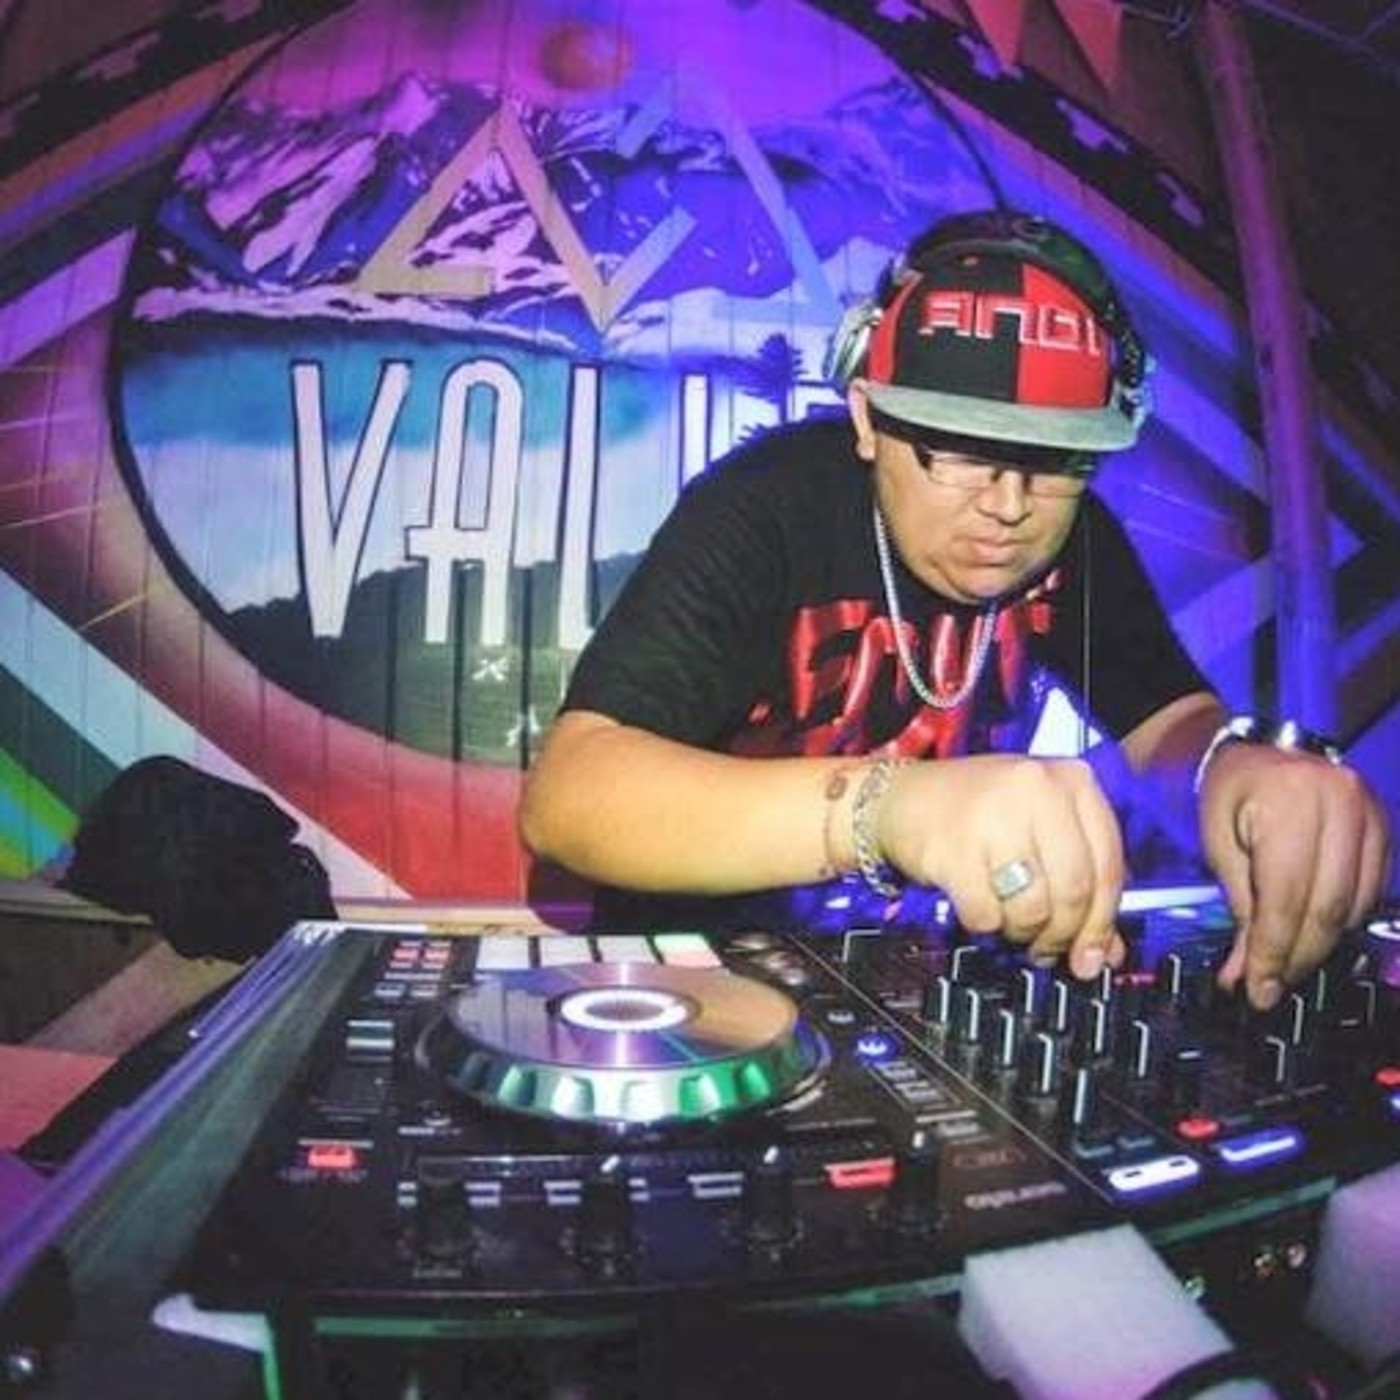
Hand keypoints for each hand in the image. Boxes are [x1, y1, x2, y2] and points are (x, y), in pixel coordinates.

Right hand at [874, 755, 1127, 977]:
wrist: (902, 798)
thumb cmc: (979, 814)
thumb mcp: (1039, 830)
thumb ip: (1078, 881)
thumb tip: (1106, 952)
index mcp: (1072, 779)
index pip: (1109, 865)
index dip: (1103, 921)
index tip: (1093, 956)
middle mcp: (1037, 788)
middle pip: (1074, 889)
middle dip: (1062, 934)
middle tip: (1047, 950)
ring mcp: (994, 815)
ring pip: (1032, 907)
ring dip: (1022, 931)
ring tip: (1009, 920)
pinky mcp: (954, 847)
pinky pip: (987, 914)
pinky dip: (985, 924)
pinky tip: (978, 905)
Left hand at [1198, 743, 1391, 1008]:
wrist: (1258, 749)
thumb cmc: (1228, 793)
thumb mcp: (1219, 846)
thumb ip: (1239, 910)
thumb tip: (1245, 975)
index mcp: (1290, 803)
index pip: (1288, 899)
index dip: (1274, 952)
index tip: (1258, 990)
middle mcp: (1341, 804)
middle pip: (1328, 907)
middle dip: (1299, 956)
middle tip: (1272, 986)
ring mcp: (1369, 813)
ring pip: (1354, 905)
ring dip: (1322, 943)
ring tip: (1288, 962)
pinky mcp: (1383, 825)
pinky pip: (1371, 890)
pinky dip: (1344, 919)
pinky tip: (1315, 932)